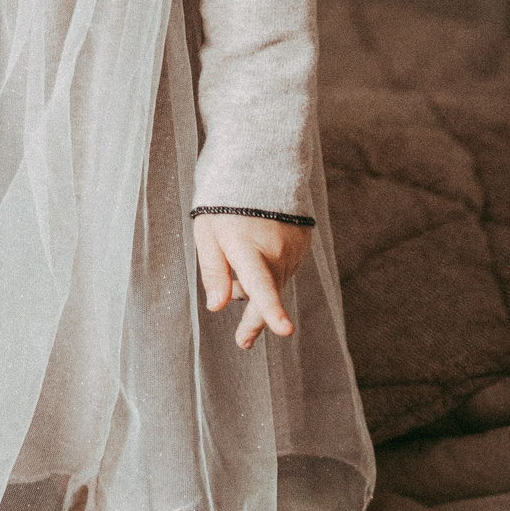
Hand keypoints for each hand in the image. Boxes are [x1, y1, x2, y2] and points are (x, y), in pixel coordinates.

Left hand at [194, 213, 312, 349]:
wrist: (261, 168)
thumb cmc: (225, 202)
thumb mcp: (207, 232)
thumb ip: (213, 270)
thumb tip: (217, 307)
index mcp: (248, 248)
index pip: (261, 284)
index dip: (272, 309)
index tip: (285, 331)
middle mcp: (276, 253)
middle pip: (267, 298)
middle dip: (255, 322)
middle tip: (242, 342)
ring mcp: (293, 251)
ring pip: (274, 283)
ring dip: (256, 289)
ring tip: (235, 280)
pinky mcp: (302, 247)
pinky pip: (282, 270)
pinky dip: (268, 272)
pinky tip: (255, 258)